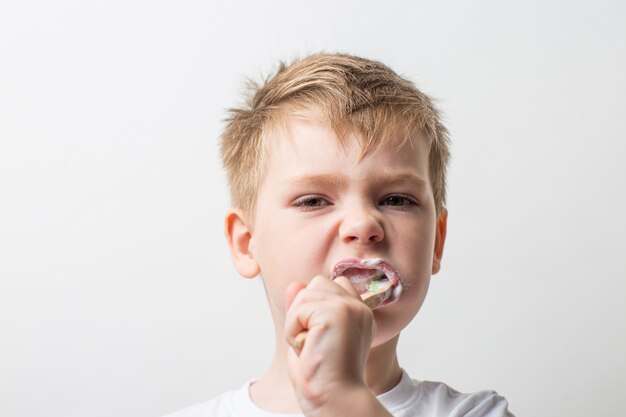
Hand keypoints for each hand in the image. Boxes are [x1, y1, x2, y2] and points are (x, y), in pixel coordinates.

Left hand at [284, 275, 375, 415]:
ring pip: (304, 294)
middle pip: (316, 284)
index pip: (331, 284)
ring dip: (296, 323)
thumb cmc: (322, 375)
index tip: (318, 335)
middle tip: (313, 342)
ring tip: (311, 346)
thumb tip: (294, 285)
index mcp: (358, 312)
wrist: (333, 397)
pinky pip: (298, 310)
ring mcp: (349, 307)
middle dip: (303, 311)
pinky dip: (293, 331)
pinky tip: (308, 348)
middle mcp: (358, 307)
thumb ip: (305, 308)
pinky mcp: (336, 313)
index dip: (315, 305)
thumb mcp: (310, 335)